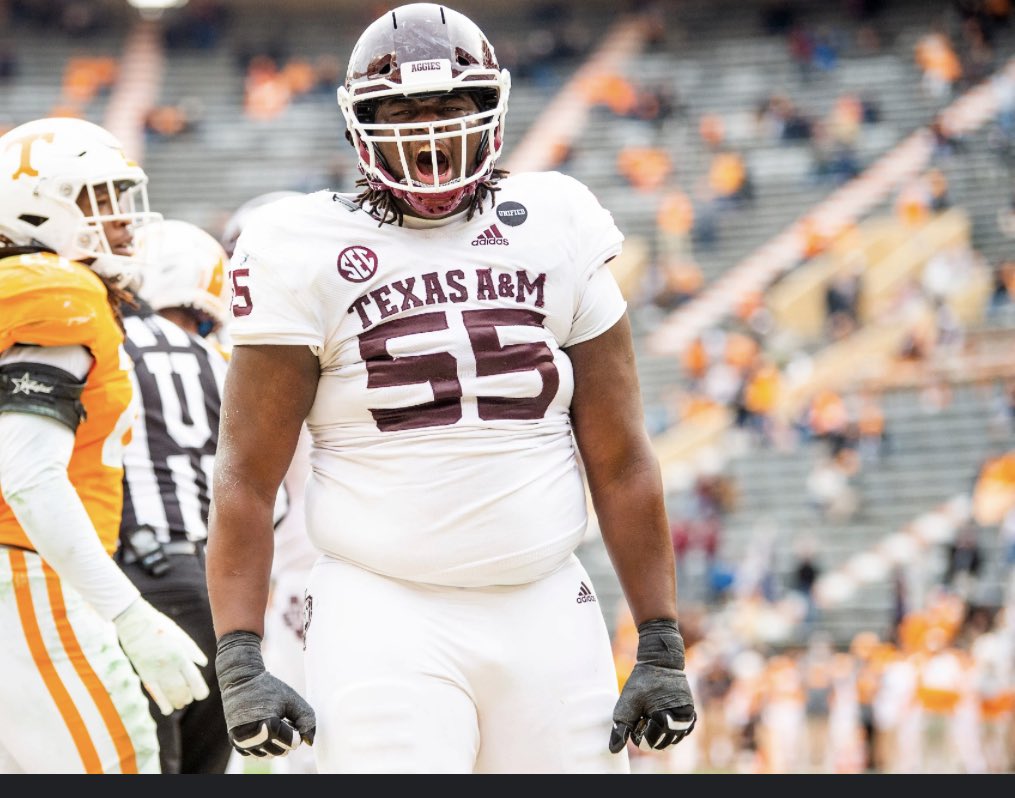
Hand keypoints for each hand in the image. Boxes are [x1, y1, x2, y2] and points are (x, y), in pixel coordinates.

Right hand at [114, 597, 210, 715]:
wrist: (134, 623)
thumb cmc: (160, 627)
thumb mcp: (181, 636)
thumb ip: (193, 651)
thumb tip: (203, 664)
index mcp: (181, 655)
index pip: (194, 679)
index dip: (200, 691)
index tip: (202, 695)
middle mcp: (169, 665)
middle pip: (183, 690)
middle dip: (188, 697)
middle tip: (190, 698)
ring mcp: (156, 671)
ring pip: (170, 694)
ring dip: (178, 701)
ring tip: (181, 703)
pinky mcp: (144, 674)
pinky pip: (154, 693)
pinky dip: (162, 703)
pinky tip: (168, 710)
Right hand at [216, 630, 315, 757]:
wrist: (240, 680)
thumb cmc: (269, 688)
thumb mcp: (293, 699)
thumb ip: (307, 719)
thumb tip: (309, 742)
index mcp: (267, 727)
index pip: (292, 743)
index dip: (297, 731)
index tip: (291, 717)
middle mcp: (252, 738)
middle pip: (281, 752)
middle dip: (287, 738)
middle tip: (283, 719)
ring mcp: (242, 742)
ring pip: (268, 755)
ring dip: (275, 742)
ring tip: (273, 723)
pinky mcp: (235, 743)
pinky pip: (256, 754)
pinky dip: (263, 745)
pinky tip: (262, 729)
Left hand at [609, 618, 695, 753]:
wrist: (661, 661)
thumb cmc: (643, 681)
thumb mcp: (627, 702)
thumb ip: (622, 727)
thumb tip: (614, 749)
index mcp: (666, 717)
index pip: (650, 742)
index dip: (638, 736)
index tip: (635, 720)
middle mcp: (681, 720)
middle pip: (662, 744)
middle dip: (650, 735)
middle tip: (643, 716)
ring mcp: (688, 717)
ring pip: (674, 740)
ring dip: (661, 733)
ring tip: (652, 715)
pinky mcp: (690, 713)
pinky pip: (681, 731)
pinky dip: (671, 730)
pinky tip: (661, 718)